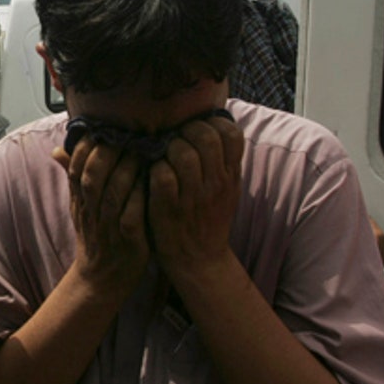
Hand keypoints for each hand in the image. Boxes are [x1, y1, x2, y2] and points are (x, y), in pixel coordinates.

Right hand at [54, 137, 149, 302]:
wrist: (102, 279)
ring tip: (142, 151)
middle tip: (126, 135)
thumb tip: (57, 149)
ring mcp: (110, 227)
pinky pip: (132, 216)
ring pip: (113, 194)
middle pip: (93, 177)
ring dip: (127, 170)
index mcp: (80, 200)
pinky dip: (140, 198)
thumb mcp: (80, 207)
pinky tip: (152, 181)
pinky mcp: (130, 242)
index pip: (76, 168)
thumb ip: (74, 176)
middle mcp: (91, 211)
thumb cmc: (96, 235)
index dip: (87, 147)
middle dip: (108, 153)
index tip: (100, 130)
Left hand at [146, 114, 243, 280]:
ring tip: (162, 154)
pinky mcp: (168, 208)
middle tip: (175, 138)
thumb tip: (213, 123)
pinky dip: (155, 168)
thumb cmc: (207, 219)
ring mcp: (192, 196)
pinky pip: (162, 175)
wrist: (199, 261)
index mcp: (230, 176)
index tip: (198, 127)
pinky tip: (152, 172)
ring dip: (168, 147)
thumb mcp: (226, 189)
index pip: (231, 134)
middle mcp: (215, 184)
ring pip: (182, 153)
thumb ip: (223, 160)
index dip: (212, 122)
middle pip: (205, 137)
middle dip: (185, 129)